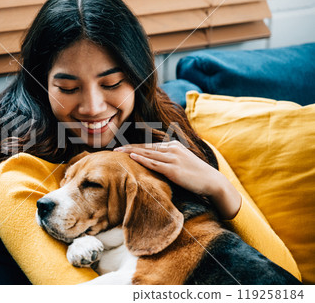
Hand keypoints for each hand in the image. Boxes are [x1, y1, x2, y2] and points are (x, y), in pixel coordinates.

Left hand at [114, 141, 240, 218]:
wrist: (212, 181)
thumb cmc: (197, 175)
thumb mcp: (183, 162)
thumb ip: (170, 160)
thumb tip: (157, 165)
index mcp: (174, 146)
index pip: (150, 145)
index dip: (136, 146)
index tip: (123, 148)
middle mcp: (172, 149)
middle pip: (146, 146)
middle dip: (129, 147)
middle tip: (114, 149)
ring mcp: (173, 158)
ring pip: (147, 153)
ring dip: (131, 151)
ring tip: (118, 152)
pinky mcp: (173, 169)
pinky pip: (154, 163)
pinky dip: (142, 159)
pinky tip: (132, 157)